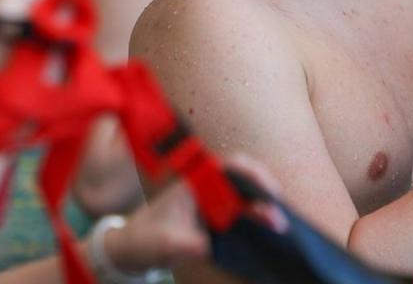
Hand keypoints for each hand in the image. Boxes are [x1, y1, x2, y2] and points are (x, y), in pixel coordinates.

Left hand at [104, 154, 287, 272]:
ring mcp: (210, 198)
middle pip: (245, 176)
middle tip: (281, 213)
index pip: (231, 166)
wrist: (131, 247)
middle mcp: (206, 185)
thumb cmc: (145, 239)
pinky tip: (267, 227)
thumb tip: (211, 248)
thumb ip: (189, 244)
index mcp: (195, 182)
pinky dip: (256, 215)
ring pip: (246, 192)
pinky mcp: (213, 213)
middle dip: (266, 190)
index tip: (270, 192)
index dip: (254, 174)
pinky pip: (241, 207)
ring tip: (279, 224)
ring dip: (263, 204)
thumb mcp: (166, 244)